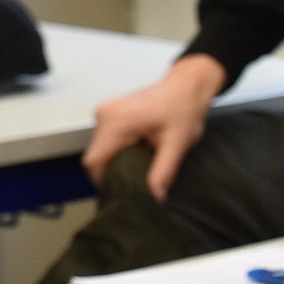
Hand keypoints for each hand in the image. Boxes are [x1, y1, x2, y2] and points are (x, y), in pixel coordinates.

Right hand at [81, 54, 225, 200]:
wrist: (188, 86)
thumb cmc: (184, 108)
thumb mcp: (177, 144)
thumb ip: (163, 172)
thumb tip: (155, 198)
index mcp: (115, 121)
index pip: (94, 162)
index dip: (105, 181)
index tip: (123, 192)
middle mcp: (104, 115)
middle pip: (96, 157)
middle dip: (114, 173)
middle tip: (136, 184)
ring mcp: (106, 113)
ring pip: (102, 150)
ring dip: (117, 162)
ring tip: (141, 168)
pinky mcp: (111, 115)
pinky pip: (108, 141)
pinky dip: (120, 152)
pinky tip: (138, 155)